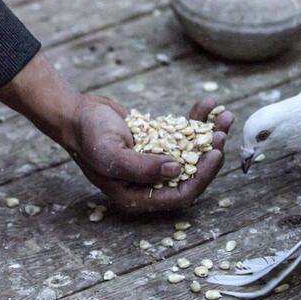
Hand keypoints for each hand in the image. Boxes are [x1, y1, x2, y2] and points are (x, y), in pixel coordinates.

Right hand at [68, 95, 233, 213]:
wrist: (76, 113)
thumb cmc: (88, 135)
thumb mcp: (112, 154)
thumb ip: (142, 167)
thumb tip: (176, 171)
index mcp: (137, 195)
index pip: (179, 195)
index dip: (201, 178)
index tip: (214, 154)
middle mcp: (149, 182)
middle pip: (191, 174)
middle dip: (210, 154)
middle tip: (221, 132)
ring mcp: (155, 161)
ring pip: (192, 152)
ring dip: (209, 134)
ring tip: (224, 115)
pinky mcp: (158, 141)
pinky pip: (183, 134)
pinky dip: (196, 119)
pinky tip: (207, 104)